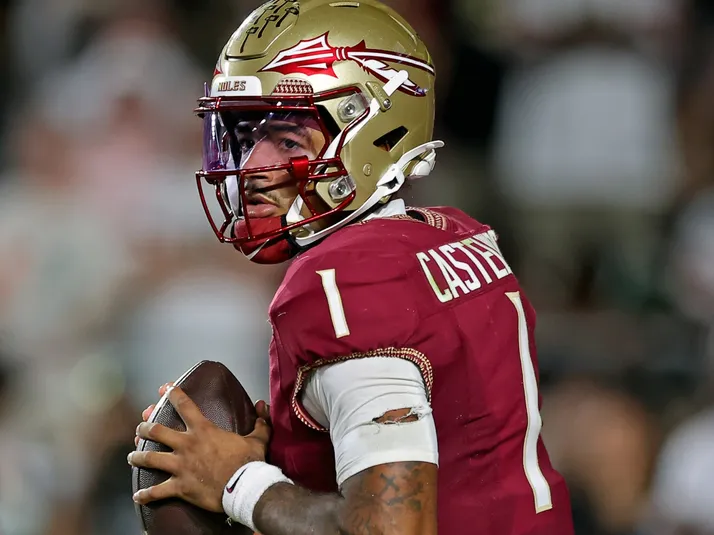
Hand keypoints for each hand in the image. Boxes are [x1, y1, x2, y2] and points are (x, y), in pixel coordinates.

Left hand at [128, 385, 270, 512]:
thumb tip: (262, 405)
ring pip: (150, 458)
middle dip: (144, 427)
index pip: (184, 405)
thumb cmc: (250, 462)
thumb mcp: (258, 438)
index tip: (164, 388)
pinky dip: (146, 494)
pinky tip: (137, 496)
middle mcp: (187, 445)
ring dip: (138, 457)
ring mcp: (180, 466)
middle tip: (140, 427)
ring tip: (131, 456)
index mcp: (203, 430)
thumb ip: (260, 421)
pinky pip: (157, 491)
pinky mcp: (179, 486)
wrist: (245, 487)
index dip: (172, 393)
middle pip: (156, 431)